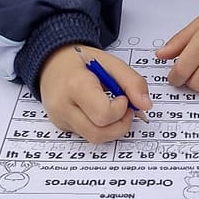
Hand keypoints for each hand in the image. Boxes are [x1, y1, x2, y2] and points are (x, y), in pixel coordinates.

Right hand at [38, 45, 152, 143]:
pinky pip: (87, 135)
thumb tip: (146, 105)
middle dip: (120, 124)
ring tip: (115, 110)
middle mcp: (63, 106)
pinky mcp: (61, 126)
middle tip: (125, 108)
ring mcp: (60, 119)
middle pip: (99, 133)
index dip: (120, 109)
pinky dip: (100, 127)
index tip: (122, 97)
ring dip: (113, 129)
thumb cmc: (81, 60)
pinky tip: (99, 111)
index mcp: (75, 85)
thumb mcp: (111, 62)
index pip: (103, 114)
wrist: (52, 62)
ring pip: (94, 139)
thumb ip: (132, 82)